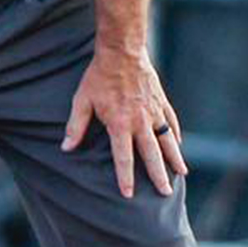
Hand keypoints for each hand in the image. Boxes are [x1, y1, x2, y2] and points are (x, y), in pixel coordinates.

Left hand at [62, 45, 187, 197]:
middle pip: (152, 155)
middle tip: (165, 193)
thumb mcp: (82, 101)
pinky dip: (175, 136)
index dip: (125, 177)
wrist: (123, 52)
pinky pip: (171, 123)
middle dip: (158, 176)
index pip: (123, 157)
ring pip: (168, 141)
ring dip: (175, 159)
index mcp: (120, 124)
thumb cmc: (99, 77)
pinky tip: (179, 145)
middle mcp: (141, 122)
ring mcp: (155, 112)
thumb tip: (66, 148)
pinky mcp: (162, 102)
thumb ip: (76, 126)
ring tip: (182, 173)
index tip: (129, 194)